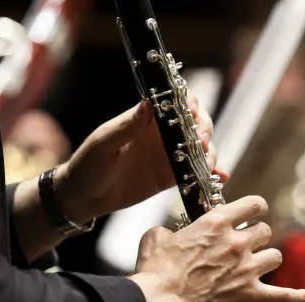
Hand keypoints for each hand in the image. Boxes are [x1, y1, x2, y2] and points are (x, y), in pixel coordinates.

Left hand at [55, 94, 225, 222]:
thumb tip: (148, 104)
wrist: (83, 197)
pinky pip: (196, 173)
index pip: (175, 102)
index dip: (189, 103)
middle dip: (205, 129)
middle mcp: (162, 134)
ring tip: (209, 165)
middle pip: (196, 124)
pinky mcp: (172, 177)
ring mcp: (170, 156)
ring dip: (211, 153)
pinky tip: (221, 178)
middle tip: (203, 142)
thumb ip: (127, 126)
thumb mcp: (104, 143)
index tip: (192, 112)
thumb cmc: (88, 164)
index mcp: (146, 119)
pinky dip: (211, 174)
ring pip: (201, 148)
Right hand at [129, 195, 304, 301]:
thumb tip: (166, 234)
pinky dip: (297, 297)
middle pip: (265, 231)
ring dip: (266, 260)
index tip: (255, 211)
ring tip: (257, 266)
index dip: (256, 207)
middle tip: (245, 246)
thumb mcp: (155, 239)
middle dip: (257, 237)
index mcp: (216, 223)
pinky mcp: (249, 295)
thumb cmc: (154, 272)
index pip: (252, 204)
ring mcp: (246, 269)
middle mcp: (236, 242)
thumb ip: (166, 231)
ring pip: (274, 256)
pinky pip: (282, 295)